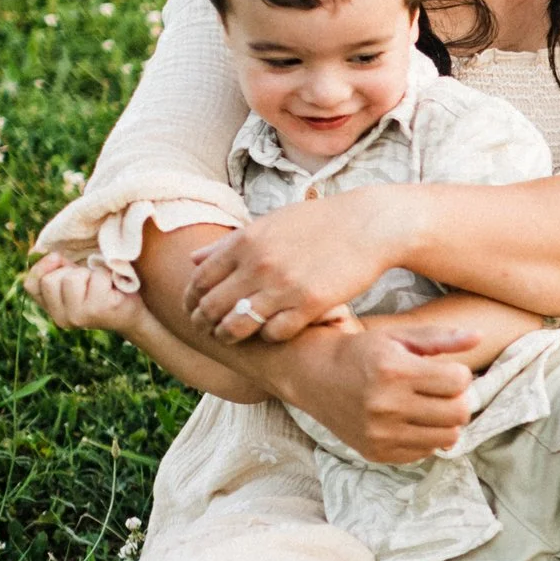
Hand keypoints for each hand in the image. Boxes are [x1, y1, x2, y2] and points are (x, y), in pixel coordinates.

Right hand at [24, 252, 143, 333]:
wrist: (134, 315)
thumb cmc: (103, 292)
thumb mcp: (76, 281)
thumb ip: (58, 270)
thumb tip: (39, 249)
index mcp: (53, 310)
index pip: (31, 285)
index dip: (41, 267)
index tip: (58, 258)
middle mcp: (62, 318)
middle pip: (51, 280)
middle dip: (71, 271)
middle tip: (89, 280)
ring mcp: (80, 315)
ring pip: (71, 278)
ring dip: (89, 273)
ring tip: (101, 284)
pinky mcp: (100, 308)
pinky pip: (96, 277)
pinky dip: (107, 275)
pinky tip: (114, 288)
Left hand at [186, 189, 403, 343]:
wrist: (368, 225)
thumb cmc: (320, 223)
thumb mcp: (270, 223)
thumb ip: (230, 243)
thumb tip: (194, 258)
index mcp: (245, 242)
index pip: (200, 280)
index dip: (191, 299)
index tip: (192, 309)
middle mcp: (259, 265)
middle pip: (213, 306)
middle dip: (204, 323)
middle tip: (206, 330)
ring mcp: (284, 286)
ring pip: (238, 325)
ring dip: (230, 336)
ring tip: (232, 338)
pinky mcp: (311, 304)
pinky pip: (275, 333)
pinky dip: (269, 336)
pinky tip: (273, 331)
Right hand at [279, 324, 479, 463]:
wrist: (313, 377)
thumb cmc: (362, 352)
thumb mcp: (398, 336)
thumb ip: (440, 337)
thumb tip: (479, 337)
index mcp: (394, 371)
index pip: (460, 381)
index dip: (459, 375)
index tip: (445, 372)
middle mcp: (386, 405)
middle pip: (459, 413)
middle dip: (459, 400)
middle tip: (443, 392)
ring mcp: (380, 433)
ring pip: (448, 438)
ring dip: (446, 422)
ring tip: (430, 407)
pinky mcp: (376, 452)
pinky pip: (425, 452)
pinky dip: (426, 438)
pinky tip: (411, 422)